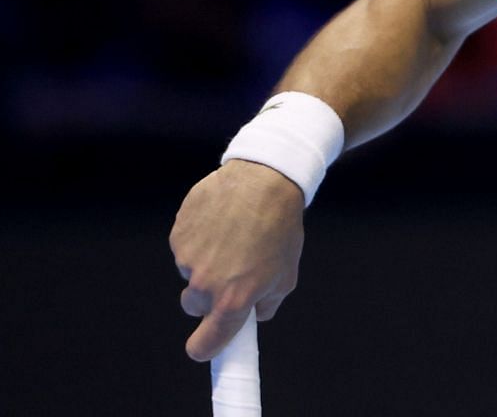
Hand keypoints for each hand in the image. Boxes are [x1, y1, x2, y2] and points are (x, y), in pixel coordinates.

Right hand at [171, 158, 305, 360]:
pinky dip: (198, 239)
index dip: (205, 347)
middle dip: (209, 295)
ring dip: (205, 262)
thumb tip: (255, 316)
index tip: (205, 346)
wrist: (265, 179)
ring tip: (233, 236)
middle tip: (232, 271)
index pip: (206, 343)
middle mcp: (205, 284)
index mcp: (233, 300)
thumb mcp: (287, 273)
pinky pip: (184, 247)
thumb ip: (268, 303)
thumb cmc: (281, 228)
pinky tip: (220, 222)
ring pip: (190, 272)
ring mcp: (187, 258)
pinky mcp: (178, 234)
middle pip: (194, 305)